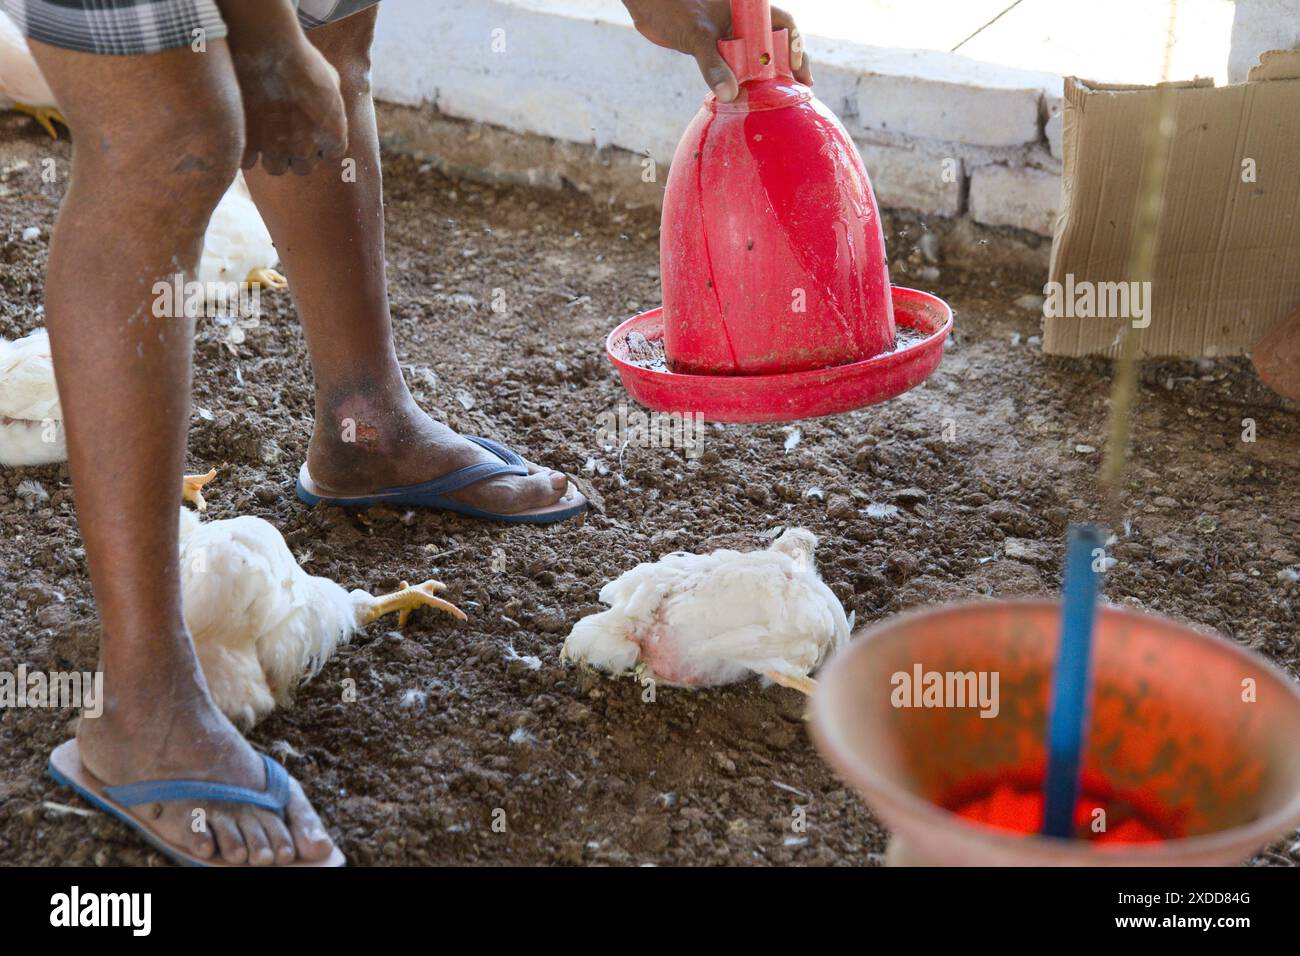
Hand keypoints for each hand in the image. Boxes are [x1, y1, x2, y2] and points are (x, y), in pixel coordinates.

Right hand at [219, 2, 347, 174]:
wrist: (268, 49)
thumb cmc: (302, 58)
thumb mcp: (331, 77)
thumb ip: (332, 99)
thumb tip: (328, 103)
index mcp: (332, 135)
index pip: (330, 154)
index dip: (319, 143)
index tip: (308, 130)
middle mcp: (307, 148)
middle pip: (303, 167)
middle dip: (296, 154)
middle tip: (285, 135)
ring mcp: (276, 148)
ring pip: (276, 168)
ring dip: (272, 156)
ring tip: (265, 136)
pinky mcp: (248, 144)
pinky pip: (248, 163)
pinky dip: (247, 152)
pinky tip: (246, 134)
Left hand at [622, 0, 812, 101]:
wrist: (647, 7)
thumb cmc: (672, 8)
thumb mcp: (697, 35)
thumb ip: (713, 64)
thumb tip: (730, 95)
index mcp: (747, 8)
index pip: (783, 23)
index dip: (794, 45)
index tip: (797, 70)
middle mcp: (744, 22)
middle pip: (775, 44)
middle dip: (788, 66)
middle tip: (800, 90)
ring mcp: (732, 37)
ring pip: (756, 59)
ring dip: (767, 79)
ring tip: (780, 101)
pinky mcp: (717, 52)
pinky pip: (737, 69)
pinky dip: (744, 84)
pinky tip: (750, 100)